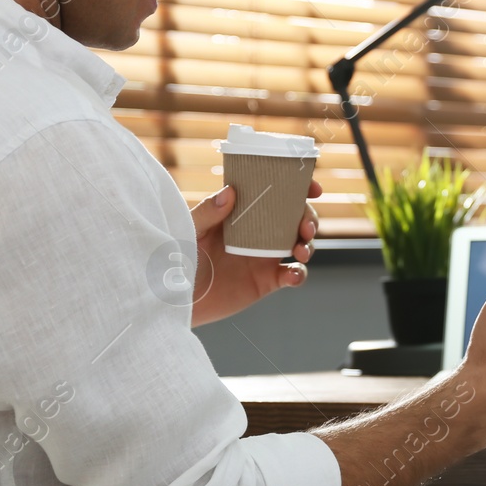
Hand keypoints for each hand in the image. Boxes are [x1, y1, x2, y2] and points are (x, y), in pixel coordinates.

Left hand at [188, 180, 320, 326]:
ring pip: (299, 244)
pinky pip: (292, 275)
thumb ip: (207, 213)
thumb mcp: (188, 231)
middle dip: (309, 218)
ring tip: (302, 250)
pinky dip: (299, 274)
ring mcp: (263, 256)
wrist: (173, 297)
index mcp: (241, 212)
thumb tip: (231, 191)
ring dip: (309, 244)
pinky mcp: (265, 281)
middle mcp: (257, 231)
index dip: (297, 187)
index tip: (311, 187)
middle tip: (306, 227)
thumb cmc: (174, 257)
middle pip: (294, 218)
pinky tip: (293, 275)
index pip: (273, 192)